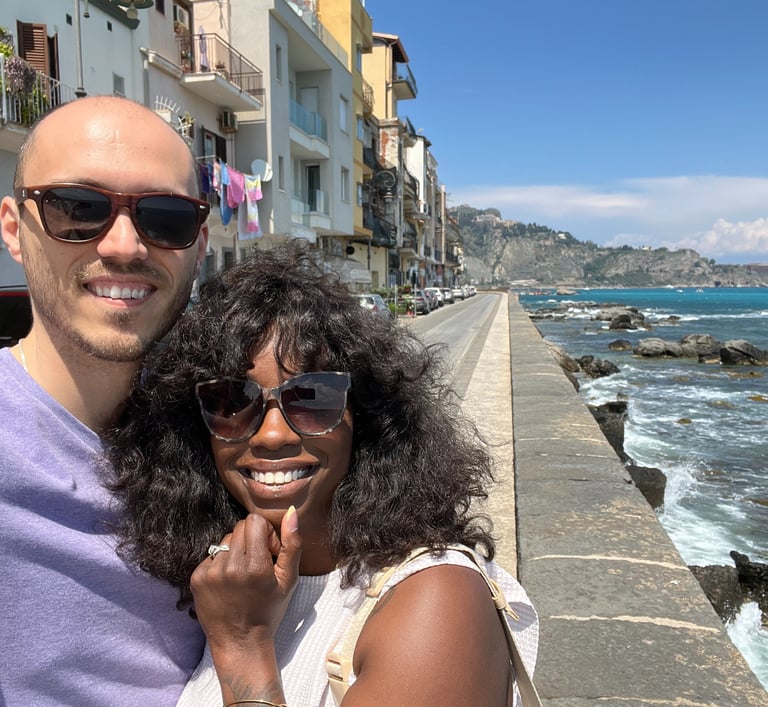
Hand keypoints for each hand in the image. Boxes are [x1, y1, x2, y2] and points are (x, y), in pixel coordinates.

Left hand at [190, 507, 301, 663]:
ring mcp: (210, 573)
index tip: (269, 553)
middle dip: (251, 539)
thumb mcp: (289, 580)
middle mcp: (230, 567)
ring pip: (226, 540)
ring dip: (236, 551)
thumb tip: (290, 511)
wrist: (240, 642)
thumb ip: (292, 544)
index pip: (254, 521)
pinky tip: (229, 583)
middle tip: (257, 563)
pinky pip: (212, 555)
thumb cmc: (269, 610)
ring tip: (242, 575)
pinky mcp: (197, 578)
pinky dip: (222, 563)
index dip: (266, 533)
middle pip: (240, 527)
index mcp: (255, 566)